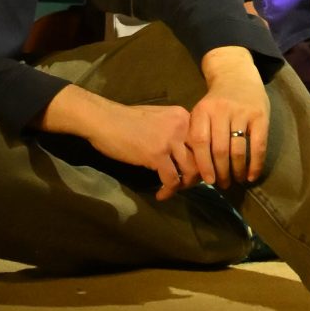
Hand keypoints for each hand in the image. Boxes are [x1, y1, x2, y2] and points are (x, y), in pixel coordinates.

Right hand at [35, 86, 200, 201]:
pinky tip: (160, 194)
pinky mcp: (157, 155)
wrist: (105, 120)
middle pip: (201, 157)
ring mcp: (170, 140)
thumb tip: (185, 154)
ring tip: (172, 189)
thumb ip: (175, 132)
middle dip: (196, 175)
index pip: (203, 141)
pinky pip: (172, 180)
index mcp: (183, 116)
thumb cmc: (127, 121)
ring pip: (190, 170)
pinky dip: (168, 191)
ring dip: (183, 185)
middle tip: (185, 185)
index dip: (202, 160)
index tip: (195, 172)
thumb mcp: (159, 120)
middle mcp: (181, 126)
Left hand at [189, 45, 269, 185]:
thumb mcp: (202, 111)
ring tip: (237, 179)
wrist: (236, 74)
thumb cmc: (217, 101)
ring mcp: (242, 112)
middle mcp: (221, 110)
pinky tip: (252, 175)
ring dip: (237, 171)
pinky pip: (258, 145)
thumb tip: (200, 171)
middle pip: (220, 150)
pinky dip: (255, 164)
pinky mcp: (260, 115)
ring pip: (238, 150)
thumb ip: (200, 134)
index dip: (204, 165)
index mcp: (203, 110)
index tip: (209, 181)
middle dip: (222, 173)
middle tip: (223, 184)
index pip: (201, 142)